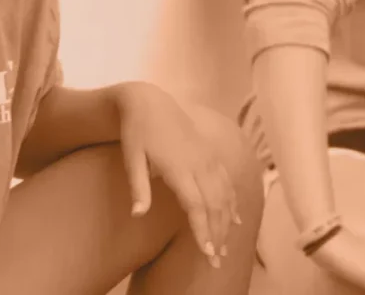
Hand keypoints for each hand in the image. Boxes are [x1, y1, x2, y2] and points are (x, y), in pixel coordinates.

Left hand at [114, 83, 240, 268]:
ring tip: (224, 247)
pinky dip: (232, 202)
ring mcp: (208, 158)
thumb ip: (137, 186)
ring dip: (226, 223)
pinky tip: (234, 219)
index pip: (196, 205)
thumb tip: (137, 215)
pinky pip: (227, 182)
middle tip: (217, 262)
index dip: (203, 230)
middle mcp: (199, 163)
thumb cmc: (136, 132)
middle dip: (218, 234)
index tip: (207, 253)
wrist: (150, 102)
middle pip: (215, 205)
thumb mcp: (130, 157)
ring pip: (225, 195)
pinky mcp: (211, 154)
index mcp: (179, 167)